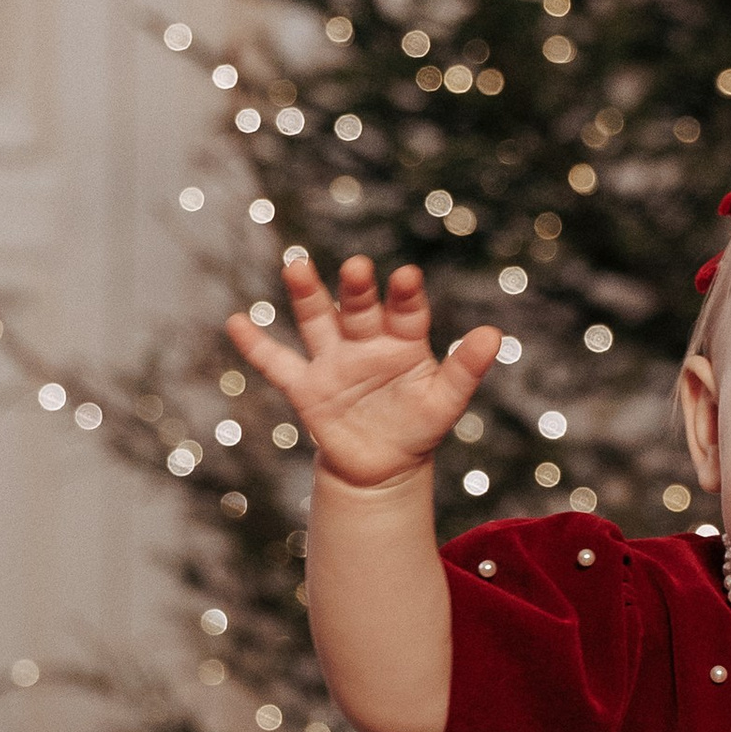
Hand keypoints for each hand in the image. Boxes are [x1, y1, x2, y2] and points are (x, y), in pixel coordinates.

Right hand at [227, 248, 501, 495]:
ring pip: (317, 321)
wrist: (382, 467)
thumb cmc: (418, 426)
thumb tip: (494, 334)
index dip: (406, 296)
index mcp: (403, 340)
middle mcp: (365, 341)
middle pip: (358, 309)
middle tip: (357, 268)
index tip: (407, 277)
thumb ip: (465, 369)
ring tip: (297, 265)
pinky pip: (277, 363)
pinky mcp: (306, 387)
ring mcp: (333, 360)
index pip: (406, 313)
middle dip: (357, 291)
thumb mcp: (444, 402)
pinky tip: (236, 323)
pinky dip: (256, 345)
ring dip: (307, 295)